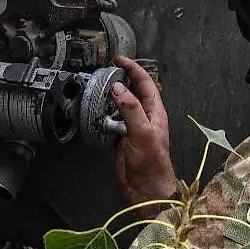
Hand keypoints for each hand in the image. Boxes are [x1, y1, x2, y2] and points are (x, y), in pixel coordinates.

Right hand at [110, 56, 177, 210]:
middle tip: (105, 70)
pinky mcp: (121, 139)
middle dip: (121, 78)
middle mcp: (144, 117)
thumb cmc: (152, 163)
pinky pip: (111, 121)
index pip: (145, 83)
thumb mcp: (143, 132)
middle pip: (133, 91)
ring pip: (121, 105)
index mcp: (154, 112)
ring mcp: (132, 128)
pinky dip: (103, 114)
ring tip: (97, 88)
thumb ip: (131, 109)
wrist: (146, 189)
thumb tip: (118, 88)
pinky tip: (95, 112)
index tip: (119, 59)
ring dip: (110, 96)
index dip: (133, 69)